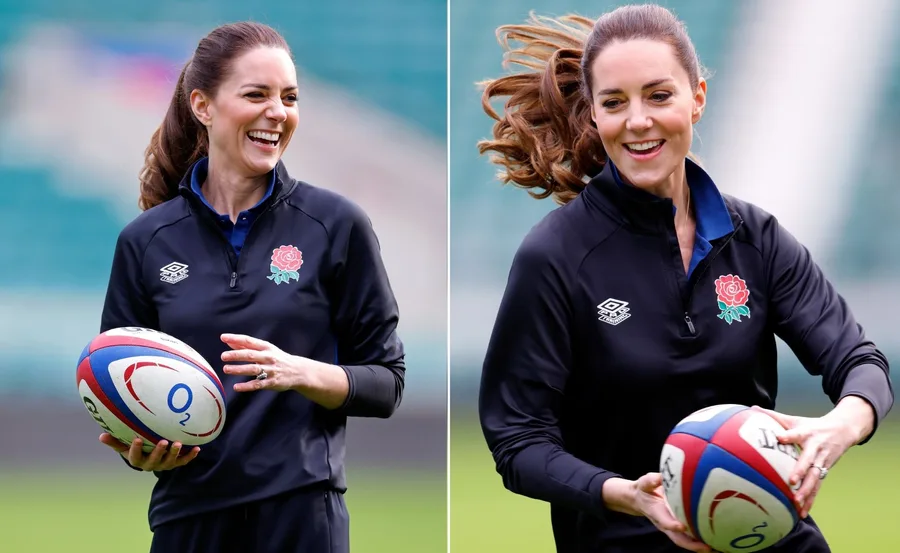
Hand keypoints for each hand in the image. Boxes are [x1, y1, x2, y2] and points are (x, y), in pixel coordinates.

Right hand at [99, 433, 198, 470]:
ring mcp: (164, 465)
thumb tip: (101, 435)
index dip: (136, 449)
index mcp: (138, 460)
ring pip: (170, 462)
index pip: (135, 458)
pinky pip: (183, 461)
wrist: (151, 456)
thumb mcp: (125, 445)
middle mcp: (151, 464)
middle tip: (164, 442)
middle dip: (159, 452)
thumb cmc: (137, 447)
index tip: (137, 439)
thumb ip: (115, 441)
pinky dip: (190, 456)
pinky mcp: (176, 463)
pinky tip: (198, 449)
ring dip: (175, 453)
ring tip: (179, 443)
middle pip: (154, 461)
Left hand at [220, 333, 306, 391]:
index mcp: (266, 347)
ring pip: (253, 369)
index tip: (223, 337)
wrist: (298, 371)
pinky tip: (236, 387)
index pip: (249, 341)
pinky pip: (258, 384)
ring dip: (239, 369)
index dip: (236, 338)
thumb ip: (246, 346)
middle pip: (251, 355)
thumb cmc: (277, 358)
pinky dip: (247, 386)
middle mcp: (268, 357)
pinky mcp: (272, 382)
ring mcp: (271, 370)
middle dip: (236, 355)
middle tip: (223, 356)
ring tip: (226, 369)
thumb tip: (229, 342)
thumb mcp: (265, 350)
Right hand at [604, 474, 711, 551]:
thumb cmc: (645, 490)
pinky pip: (688, 537)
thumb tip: (661, 477)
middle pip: (677, 537)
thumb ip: (652, 481)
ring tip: (713, 548)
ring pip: (684, 540)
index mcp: (656, 512)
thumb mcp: (645, 483)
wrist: (639, 500)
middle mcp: (664, 523)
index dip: (672, 524)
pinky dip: (699, 541)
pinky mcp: (677, 527)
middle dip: (691, 544)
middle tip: (705, 547)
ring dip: (697, 546)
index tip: (682, 526)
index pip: (664, 520)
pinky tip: (712, 542)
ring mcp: (671, 527)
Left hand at [752, 400, 870, 517]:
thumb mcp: (796, 419)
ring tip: (797, 502)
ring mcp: (822, 461)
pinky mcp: (825, 471)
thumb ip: (774, 416)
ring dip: (807, 491)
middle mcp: (816, 449)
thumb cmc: (812, 426)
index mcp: (807, 434)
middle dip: (800, 471)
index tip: (780, 437)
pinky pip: (817, 487)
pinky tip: (803, 511)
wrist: (843, 430)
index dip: (788, 435)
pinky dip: (810, 500)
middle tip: (791, 481)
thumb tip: (753, 407)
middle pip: (808, 461)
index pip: (797, 434)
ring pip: (815, 478)